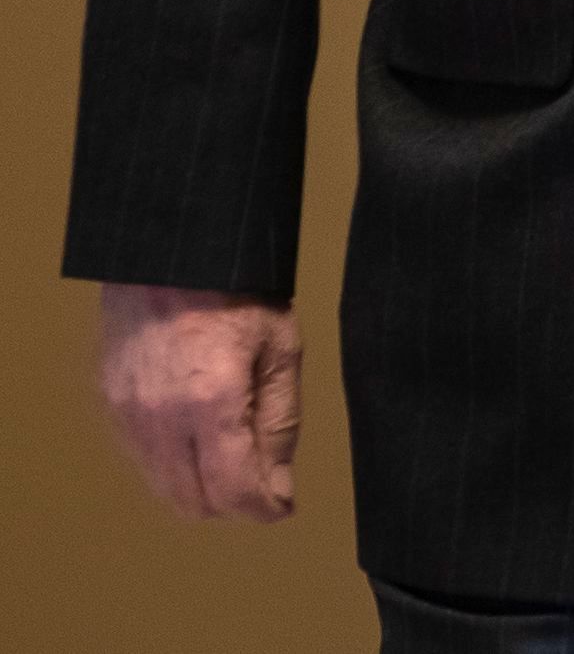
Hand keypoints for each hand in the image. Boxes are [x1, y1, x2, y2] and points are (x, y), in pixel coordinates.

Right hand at [97, 284, 301, 521]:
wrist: (174, 244)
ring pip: (164, 488)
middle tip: (260, 476)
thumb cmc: (238, 286)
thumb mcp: (281, 347)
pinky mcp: (110, 401)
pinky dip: (172, 461)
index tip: (283, 502)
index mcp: (211, 402)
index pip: (235, 493)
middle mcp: (160, 418)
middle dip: (234, 502)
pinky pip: (142, 458)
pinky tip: (196, 430)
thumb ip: (280, 424)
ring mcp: (128, 413)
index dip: (266, 508)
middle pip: (195, 504)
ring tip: (232, 451)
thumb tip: (278, 490)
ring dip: (200, 487)